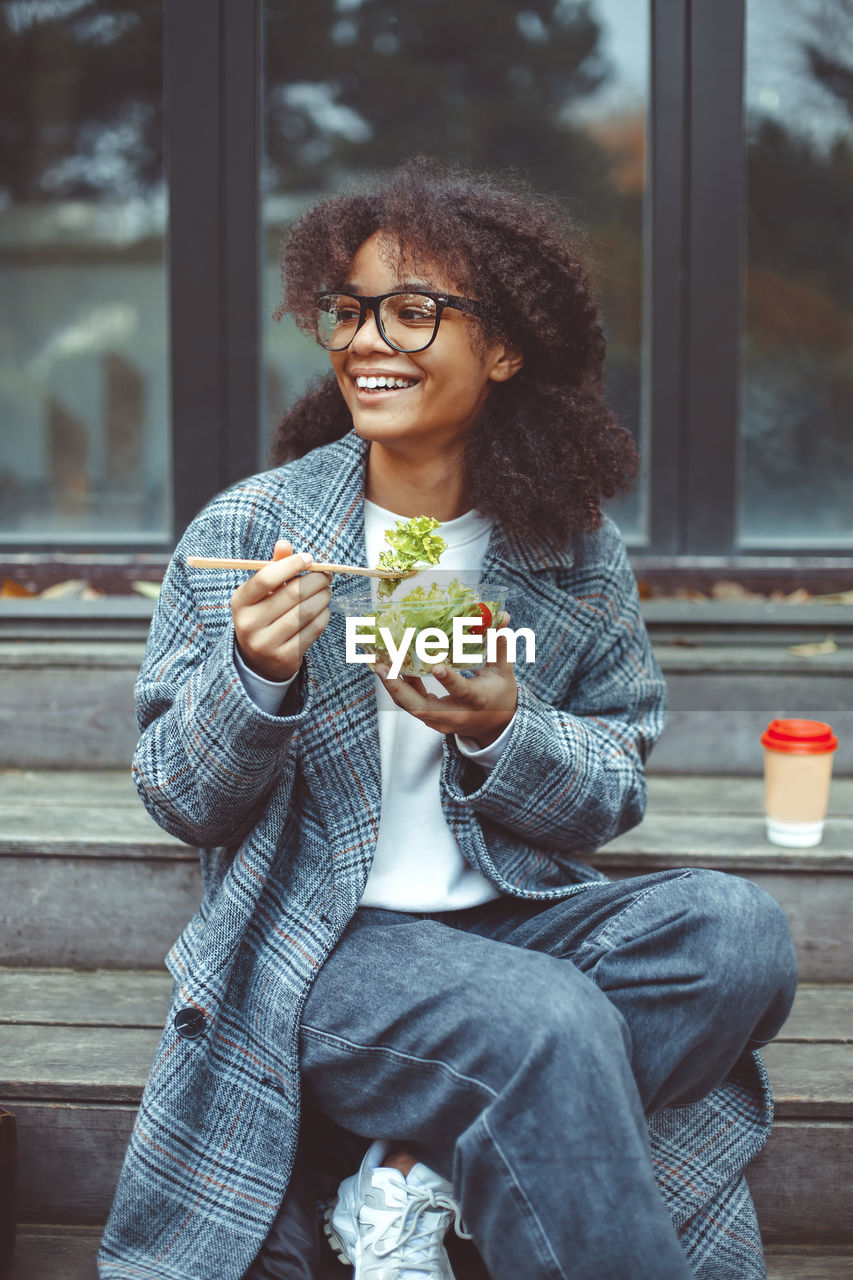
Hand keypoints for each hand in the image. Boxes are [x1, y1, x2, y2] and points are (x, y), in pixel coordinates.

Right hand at [231, 540, 331, 681]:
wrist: (258, 660)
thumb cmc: (263, 615)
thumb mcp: (262, 593)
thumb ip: (274, 567)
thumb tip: (284, 543)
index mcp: (240, 601)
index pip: (266, 578)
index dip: (291, 565)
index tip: (309, 559)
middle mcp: (249, 623)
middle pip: (291, 594)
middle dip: (315, 581)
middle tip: (326, 576)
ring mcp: (266, 643)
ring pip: (305, 613)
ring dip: (323, 598)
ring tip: (327, 591)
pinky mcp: (284, 658)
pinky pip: (312, 630)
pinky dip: (323, 616)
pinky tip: (323, 610)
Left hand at [376, 613, 517, 746]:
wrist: (494, 725)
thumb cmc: (499, 694)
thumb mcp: (503, 670)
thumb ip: (499, 644)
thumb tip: (502, 616)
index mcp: (477, 700)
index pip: (462, 691)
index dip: (449, 680)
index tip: (436, 666)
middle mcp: (456, 714)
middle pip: (422, 708)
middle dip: (399, 688)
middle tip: (382, 667)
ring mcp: (441, 720)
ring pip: (412, 707)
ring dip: (393, 686)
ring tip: (378, 664)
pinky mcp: (431, 720)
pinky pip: (411, 704)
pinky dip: (399, 687)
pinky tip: (389, 668)